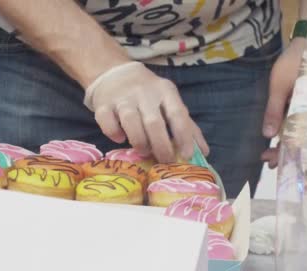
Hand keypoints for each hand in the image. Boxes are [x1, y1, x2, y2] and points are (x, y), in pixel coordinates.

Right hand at [85, 62, 208, 162]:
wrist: (114, 73)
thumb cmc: (148, 94)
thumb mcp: (169, 102)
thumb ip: (186, 126)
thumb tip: (203, 152)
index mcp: (165, 91)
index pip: (178, 114)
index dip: (184, 137)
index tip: (187, 155)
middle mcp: (144, 93)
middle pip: (154, 122)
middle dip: (161, 146)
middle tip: (165, 160)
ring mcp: (122, 98)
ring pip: (131, 122)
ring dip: (139, 142)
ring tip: (144, 151)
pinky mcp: (103, 105)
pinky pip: (108, 123)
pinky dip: (114, 134)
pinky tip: (121, 138)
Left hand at [261, 38, 305, 167]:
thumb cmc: (295, 62)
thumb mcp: (280, 86)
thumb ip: (275, 110)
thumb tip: (268, 135)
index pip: (300, 140)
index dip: (286, 152)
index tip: (271, 161)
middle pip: (302, 139)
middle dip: (285, 151)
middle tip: (268, 162)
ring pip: (301, 132)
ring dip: (287, 143)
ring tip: (270, 154)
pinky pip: (301, 122)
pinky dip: (290, 130)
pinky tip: (278, 136)